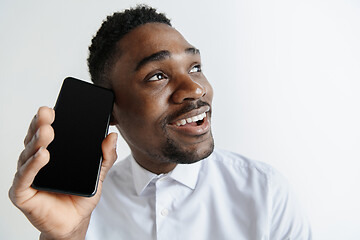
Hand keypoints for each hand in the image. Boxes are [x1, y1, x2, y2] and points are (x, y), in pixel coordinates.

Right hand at [9, 106, 117, 239]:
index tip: (54, 108)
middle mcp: (36, 161)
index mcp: (53, 154)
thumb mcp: (98, 174)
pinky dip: (32, 165)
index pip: (46, 132)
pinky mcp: (22, 192)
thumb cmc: (80, 196)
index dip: (48, 119)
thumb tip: (112, 136)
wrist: (74, 222)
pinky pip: (25, 177)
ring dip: (37, 142)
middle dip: (40, 124)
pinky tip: (42, 155)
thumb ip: (106, 156)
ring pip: (28, 154)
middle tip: (47, 113)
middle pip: (35, 139)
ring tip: (47, 132)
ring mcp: (28, 176)